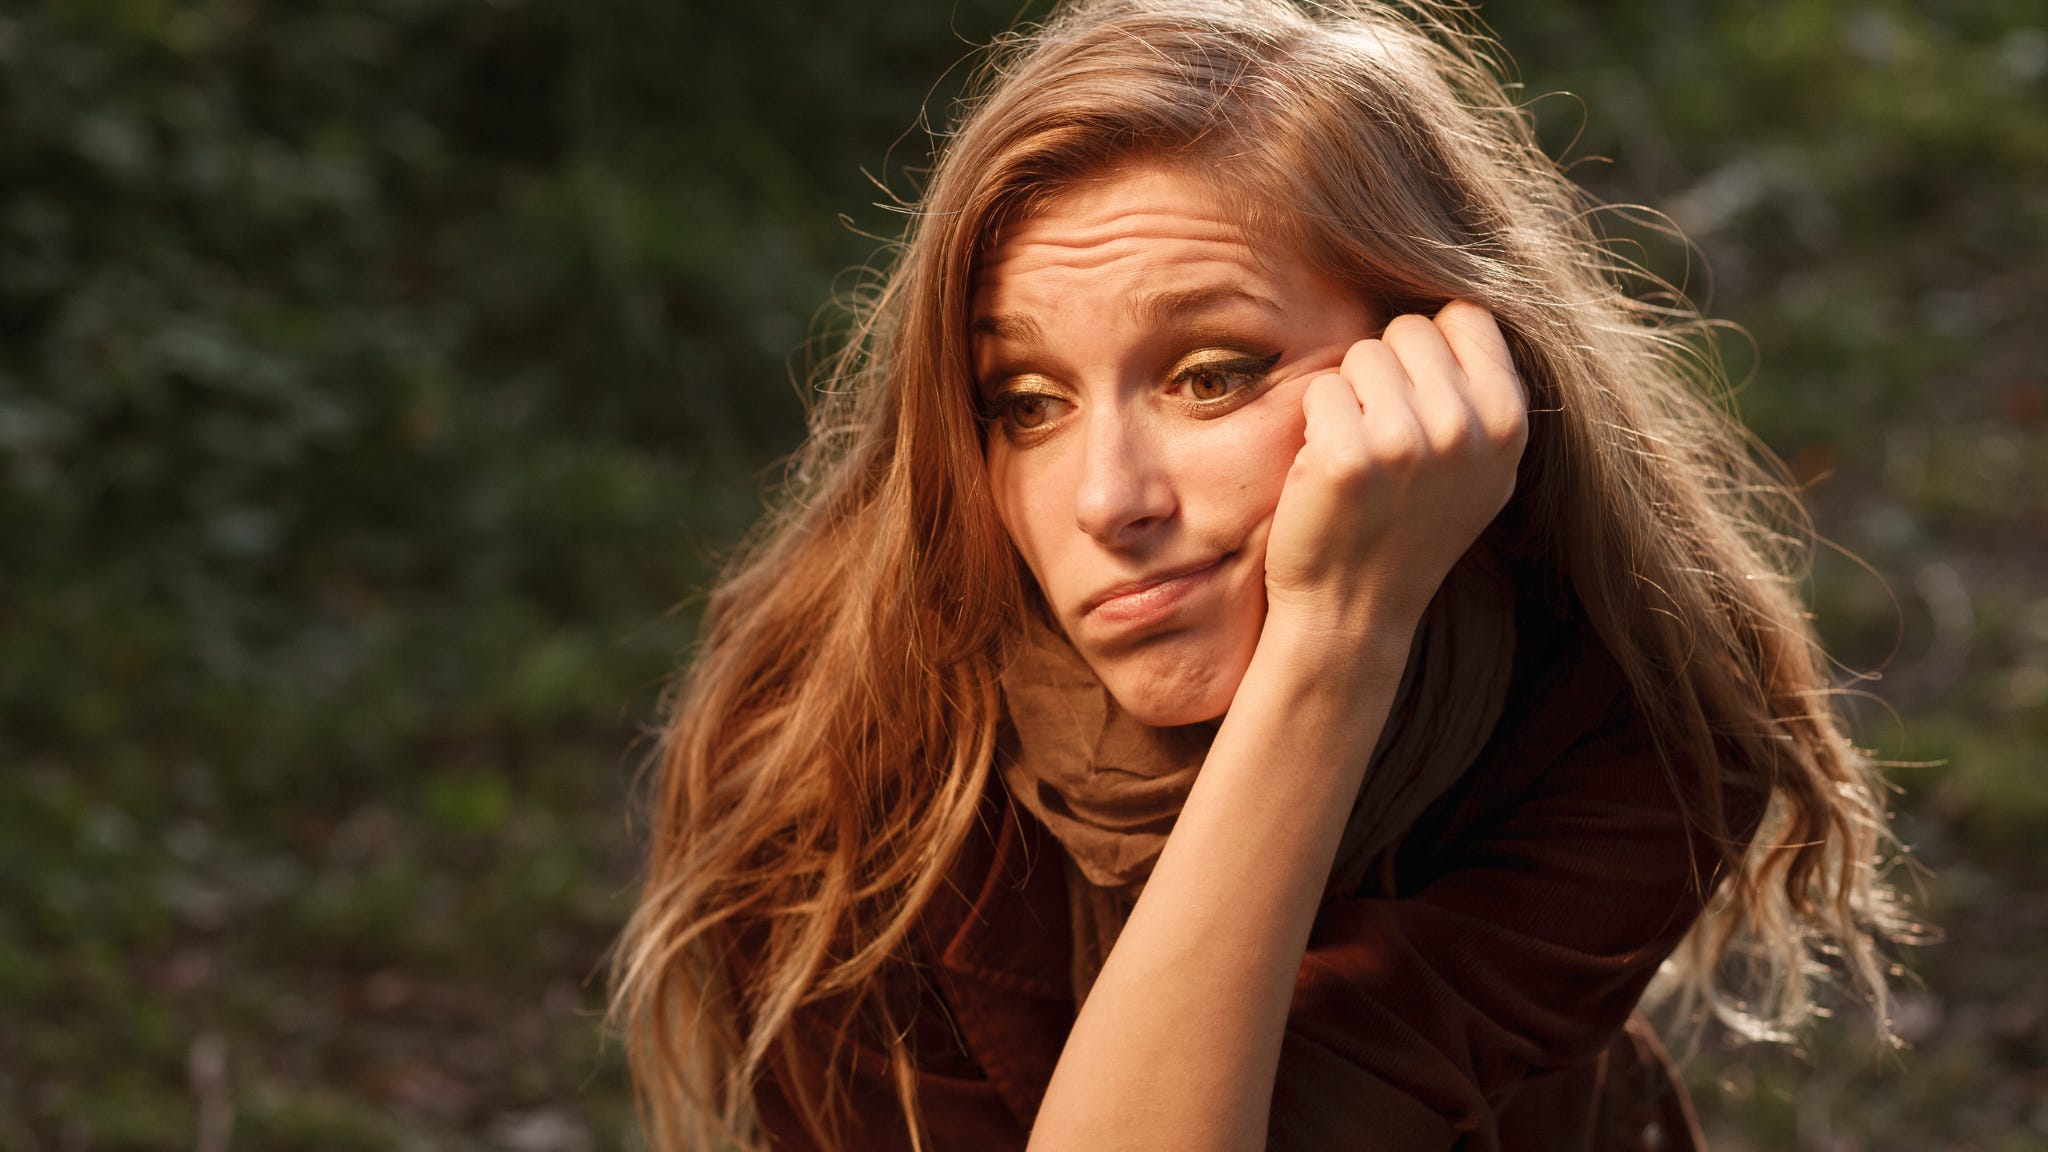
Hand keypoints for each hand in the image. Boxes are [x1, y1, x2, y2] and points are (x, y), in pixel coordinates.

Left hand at [1262, 299, 1527, 637]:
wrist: (1355, 610)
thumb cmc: (1410, 528)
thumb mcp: (1482, 468)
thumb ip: (1483, 393)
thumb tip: (1459, 309)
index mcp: (1509, 421)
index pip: (1466, 314)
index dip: (1430, 346)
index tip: (1419, 396)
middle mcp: (1467, 428)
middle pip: (1408, 328)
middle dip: (1386, 368)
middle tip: (1383, 435)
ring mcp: (1407, 442)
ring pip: (1361, 353)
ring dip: (1349, 395)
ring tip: (1360, 454)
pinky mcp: (1347, 456)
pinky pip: (1322, 388)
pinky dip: (1315, 421)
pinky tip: (1329, 469)